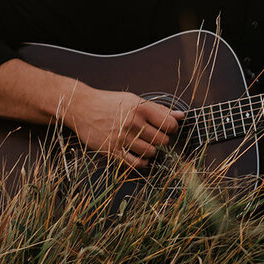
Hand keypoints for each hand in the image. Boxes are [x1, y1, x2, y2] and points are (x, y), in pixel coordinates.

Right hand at [56, 86, 183, 169]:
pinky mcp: (112, 150)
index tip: (166, 128)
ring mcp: (122, 137)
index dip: (171, 128)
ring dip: (152, 151)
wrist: (82, 107)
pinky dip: (142, 162)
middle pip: (162, 140)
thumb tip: (181, 116)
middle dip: (162, 140)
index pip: (170, 124)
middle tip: (154, 136)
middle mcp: (132, 123)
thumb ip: (159, 109)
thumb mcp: (135, 100)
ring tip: (145, 145)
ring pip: (151, 152)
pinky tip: (140, 156)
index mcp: (140, 108)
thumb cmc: (110, 102)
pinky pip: (135, 163)